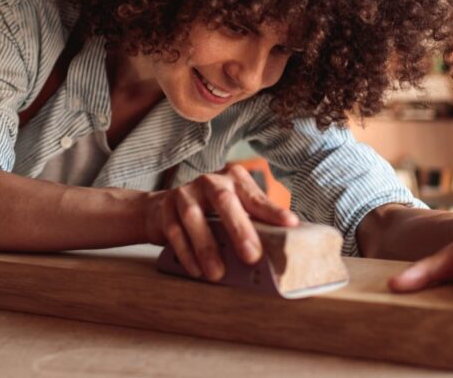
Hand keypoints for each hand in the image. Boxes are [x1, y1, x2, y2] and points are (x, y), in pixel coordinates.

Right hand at [141, 164, 297, 281]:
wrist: (162, 208)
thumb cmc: (209, 213)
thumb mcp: (233, 210)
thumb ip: (252, 221)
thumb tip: (281, 248)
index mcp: (233, 179)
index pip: (255, 196)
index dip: (272, 211)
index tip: (290, 225)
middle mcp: (209, 181)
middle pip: (225, 202)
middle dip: (240, 230)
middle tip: (252, 256)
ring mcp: (185, 193)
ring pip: (195, 218)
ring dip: (207, 248)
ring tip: (217, 274)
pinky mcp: (164, 208)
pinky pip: (175, 232)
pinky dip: (186, 254)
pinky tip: (196, 271)